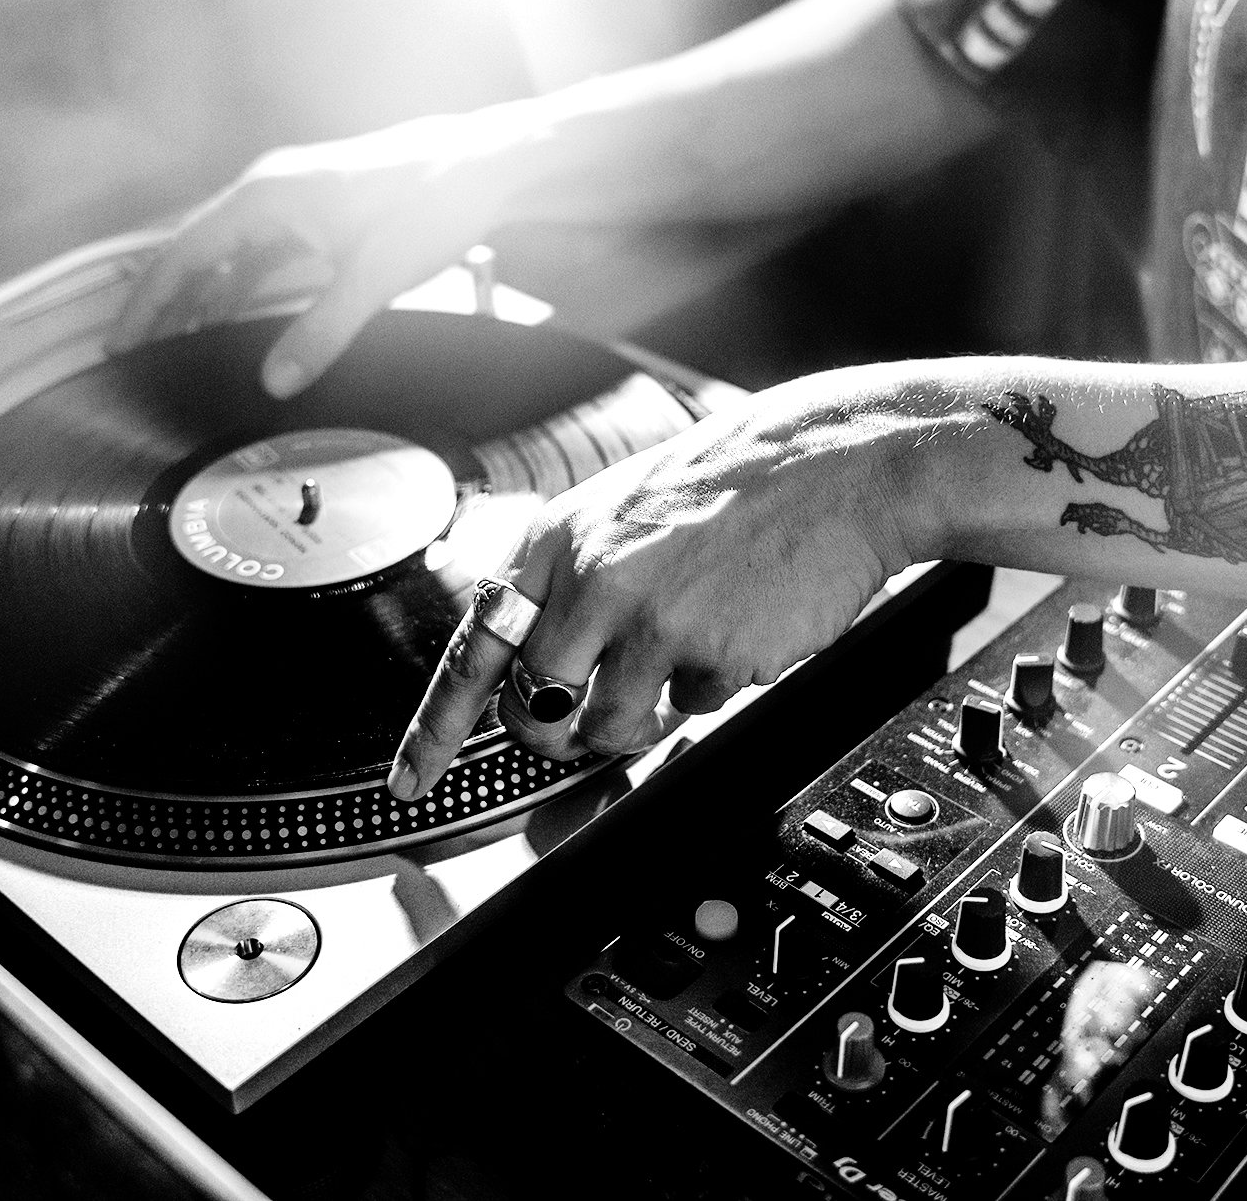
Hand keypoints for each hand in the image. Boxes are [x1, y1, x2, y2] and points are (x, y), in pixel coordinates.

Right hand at [109, 112, 518, 396]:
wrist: (490, 165)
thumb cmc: (433, 203)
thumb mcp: (375, 276)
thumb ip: (322, 331)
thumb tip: (275, 382)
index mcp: (266, 196)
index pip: (183, 253)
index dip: (147, 300)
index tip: (118, 340)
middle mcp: (272, 191)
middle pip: (199, 253)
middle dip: (167, 304)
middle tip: (138, 356)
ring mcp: (298, 200)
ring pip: (232, 255)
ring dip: (206, 298)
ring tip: (179, 346)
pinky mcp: (324, 214)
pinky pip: (266, 254)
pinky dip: (244, 287)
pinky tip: (240, 320)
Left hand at [384, 371, 928, 797]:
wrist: (837, 467)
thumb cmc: (735, 485)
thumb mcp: (626, 508)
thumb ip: (575, 575)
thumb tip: (544, 662)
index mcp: (561, 538)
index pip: (475, 646)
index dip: (436, 726)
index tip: (409, 780)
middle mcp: (593, 580)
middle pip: (537, 707)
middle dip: (558, 729)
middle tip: (590, 715)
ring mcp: (652, 621)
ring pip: (609, 727)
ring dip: (638, 717)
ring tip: (680, 657)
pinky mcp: (712, 655)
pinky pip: (693, 706)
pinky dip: (713, 684)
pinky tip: (738, 626)